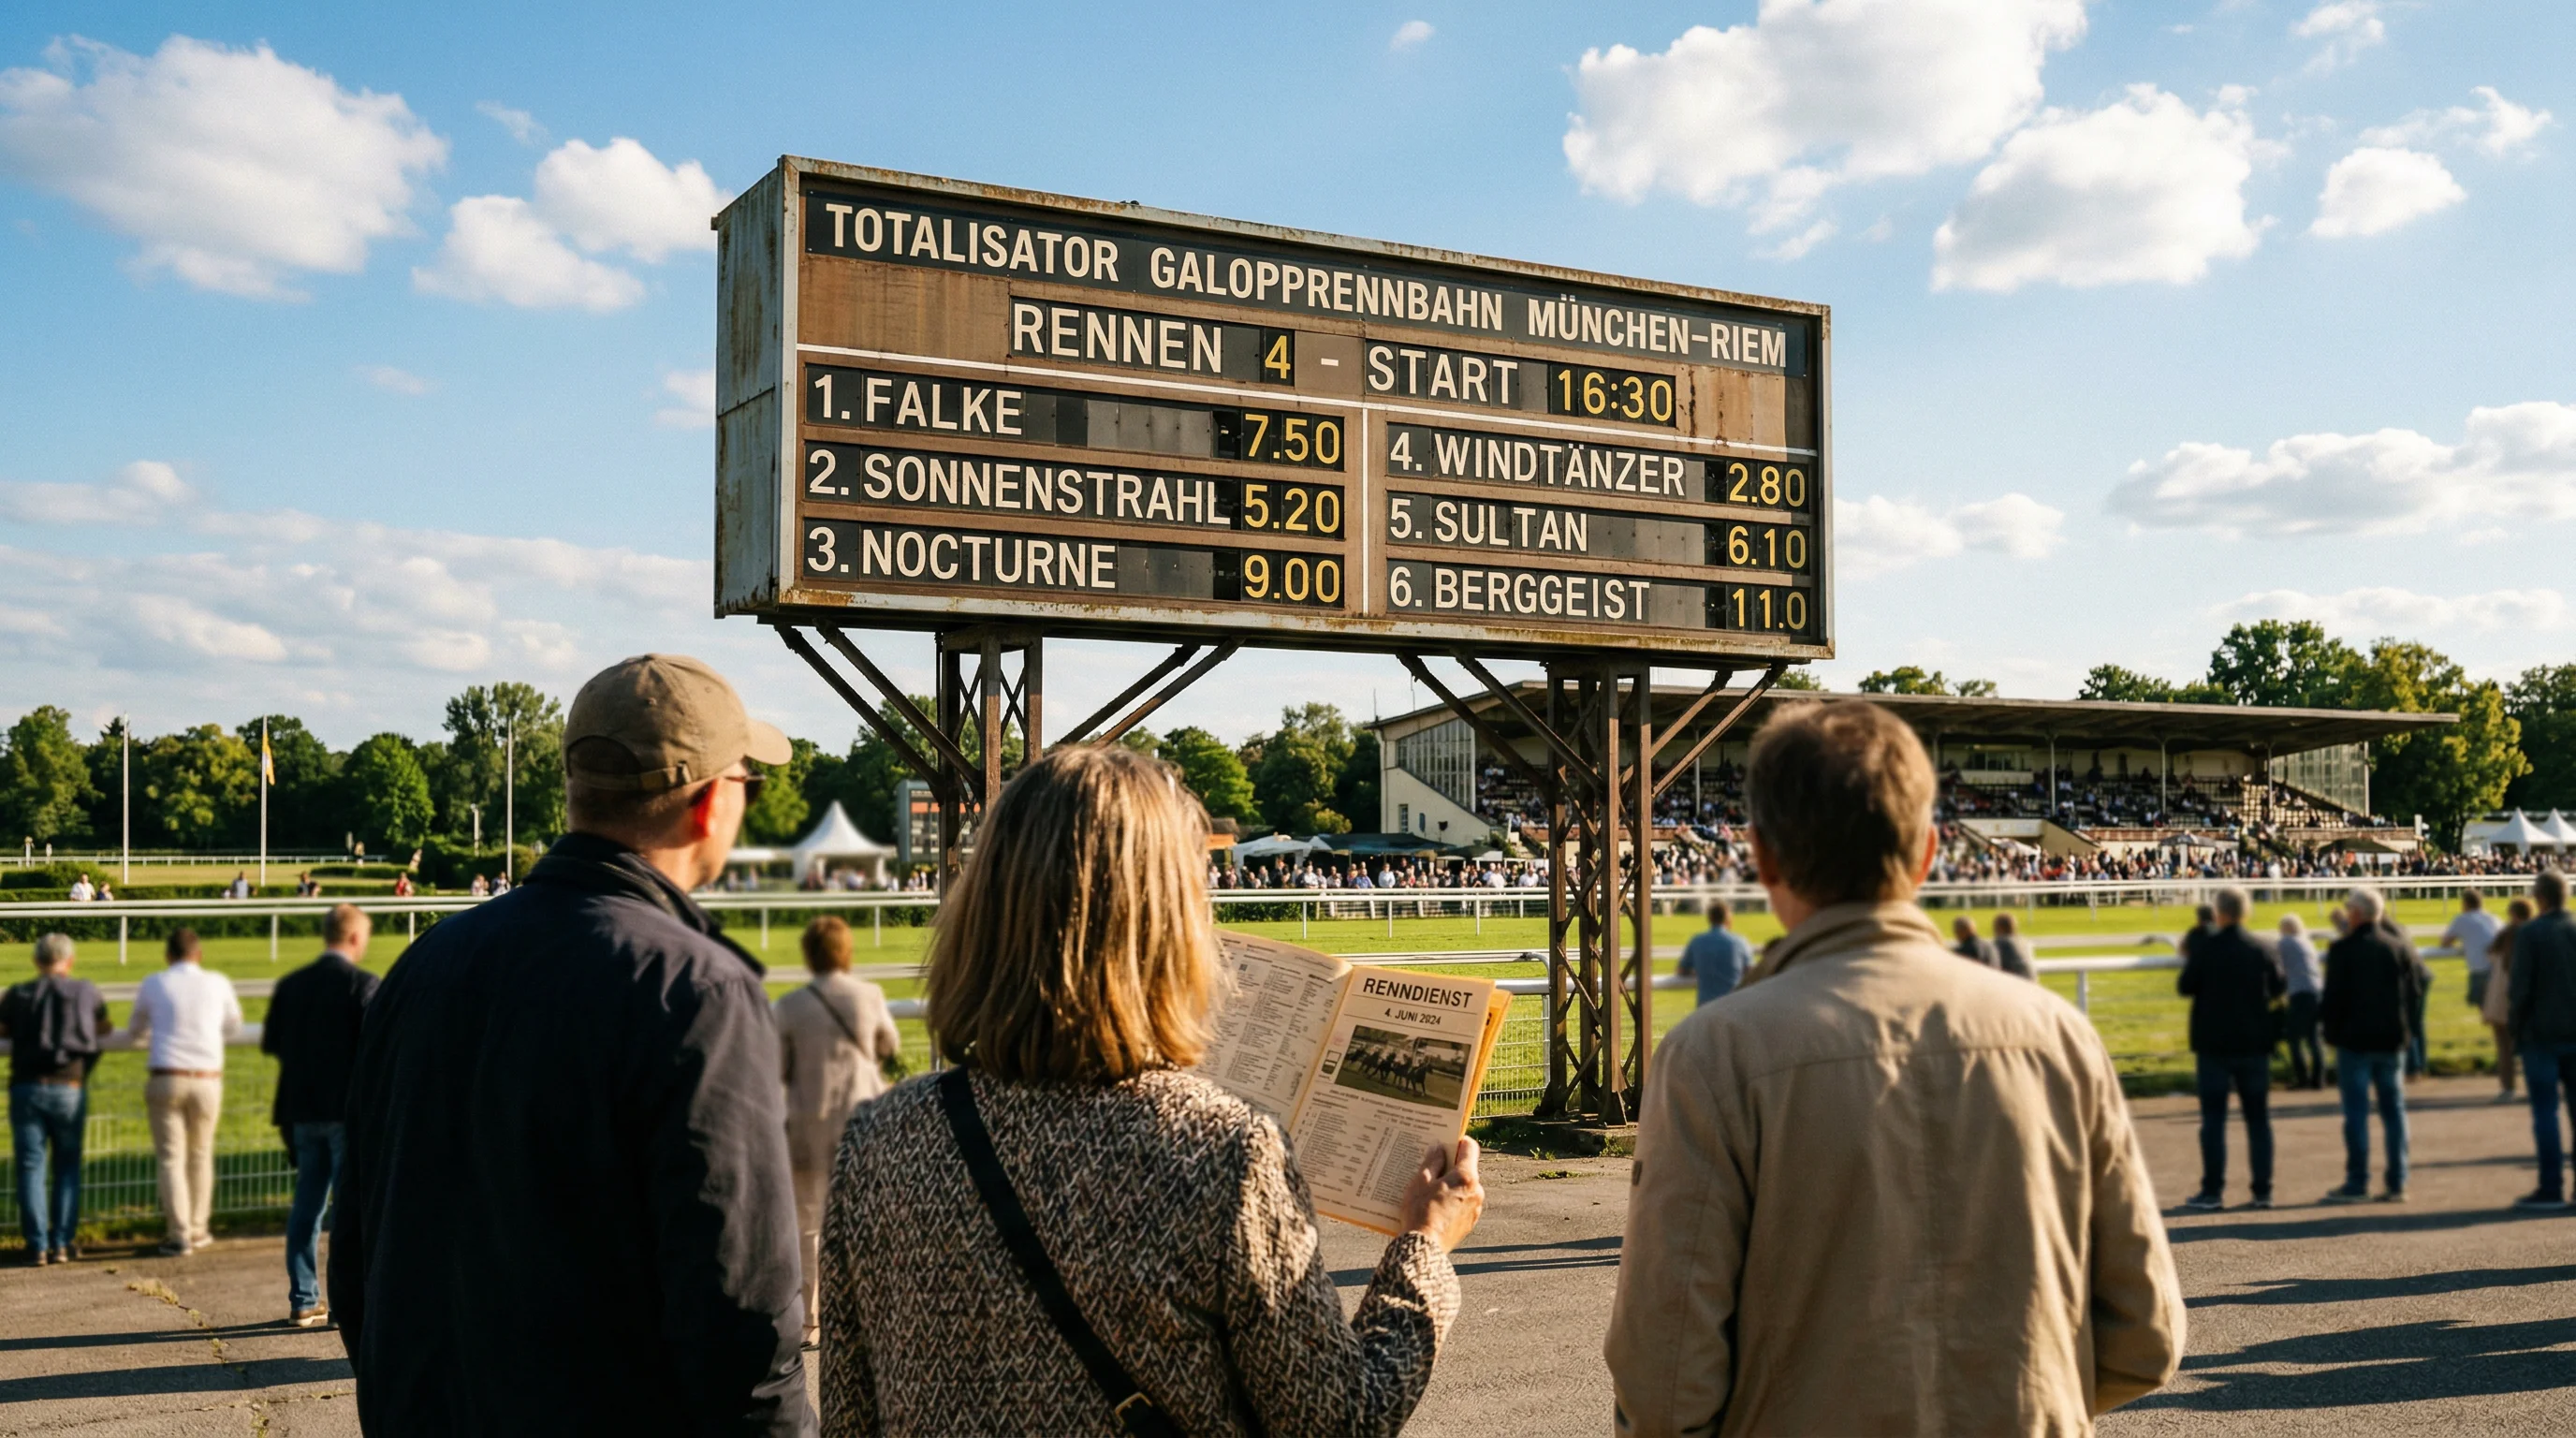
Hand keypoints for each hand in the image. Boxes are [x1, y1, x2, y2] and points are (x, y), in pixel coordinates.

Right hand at [1398, 1137, 1483, 1252]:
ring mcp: (1475, 1209)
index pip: (1470, 1147)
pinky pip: (1463, 1204)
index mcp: (1466, 1177)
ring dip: (1451, 1185)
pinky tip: (1434, 1206)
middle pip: (1467, 1169)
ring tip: (1429, 1190)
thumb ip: (1432, 1161)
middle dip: (1450, 1165)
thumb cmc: (1420, 1211)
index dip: (1457, 1142)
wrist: (1424, 1248)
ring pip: (1464, 1187)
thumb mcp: (1421, 1181)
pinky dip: (1452, 1201)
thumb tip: (1438, 1147)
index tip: (1444, 1142)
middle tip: (1431, 1167)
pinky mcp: (1470, 1223)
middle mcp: (1477, 1191)